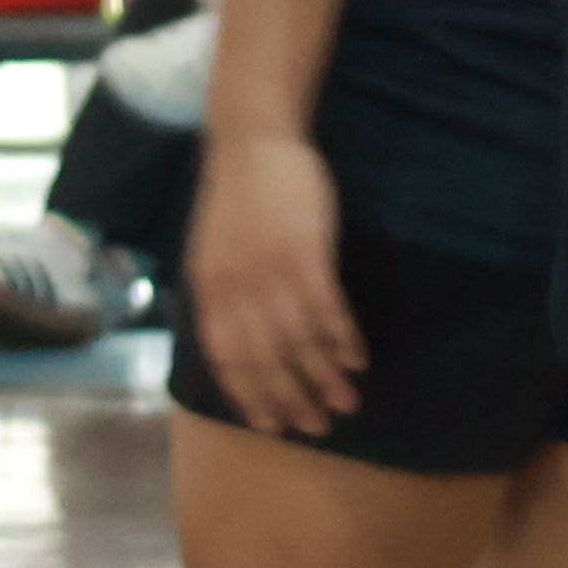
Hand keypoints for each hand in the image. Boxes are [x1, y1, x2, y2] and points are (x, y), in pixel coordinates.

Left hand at [185, 135, 364, 438]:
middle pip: (264, 360)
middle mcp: (235, 290)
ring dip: (324, 377)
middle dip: (291, 398)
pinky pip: (325, 309)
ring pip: (297, 342)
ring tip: (347, 401)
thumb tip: (240, 337)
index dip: (252, 397)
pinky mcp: (304, 252)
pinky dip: (342, 339)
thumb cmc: (238, 196)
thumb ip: (224, 293)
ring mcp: (269, 272)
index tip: (276, 426)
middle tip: (319, 425)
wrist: (252, 142)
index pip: (227, 360)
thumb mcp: (213, 251)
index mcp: (209, 291)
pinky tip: (357, 358)